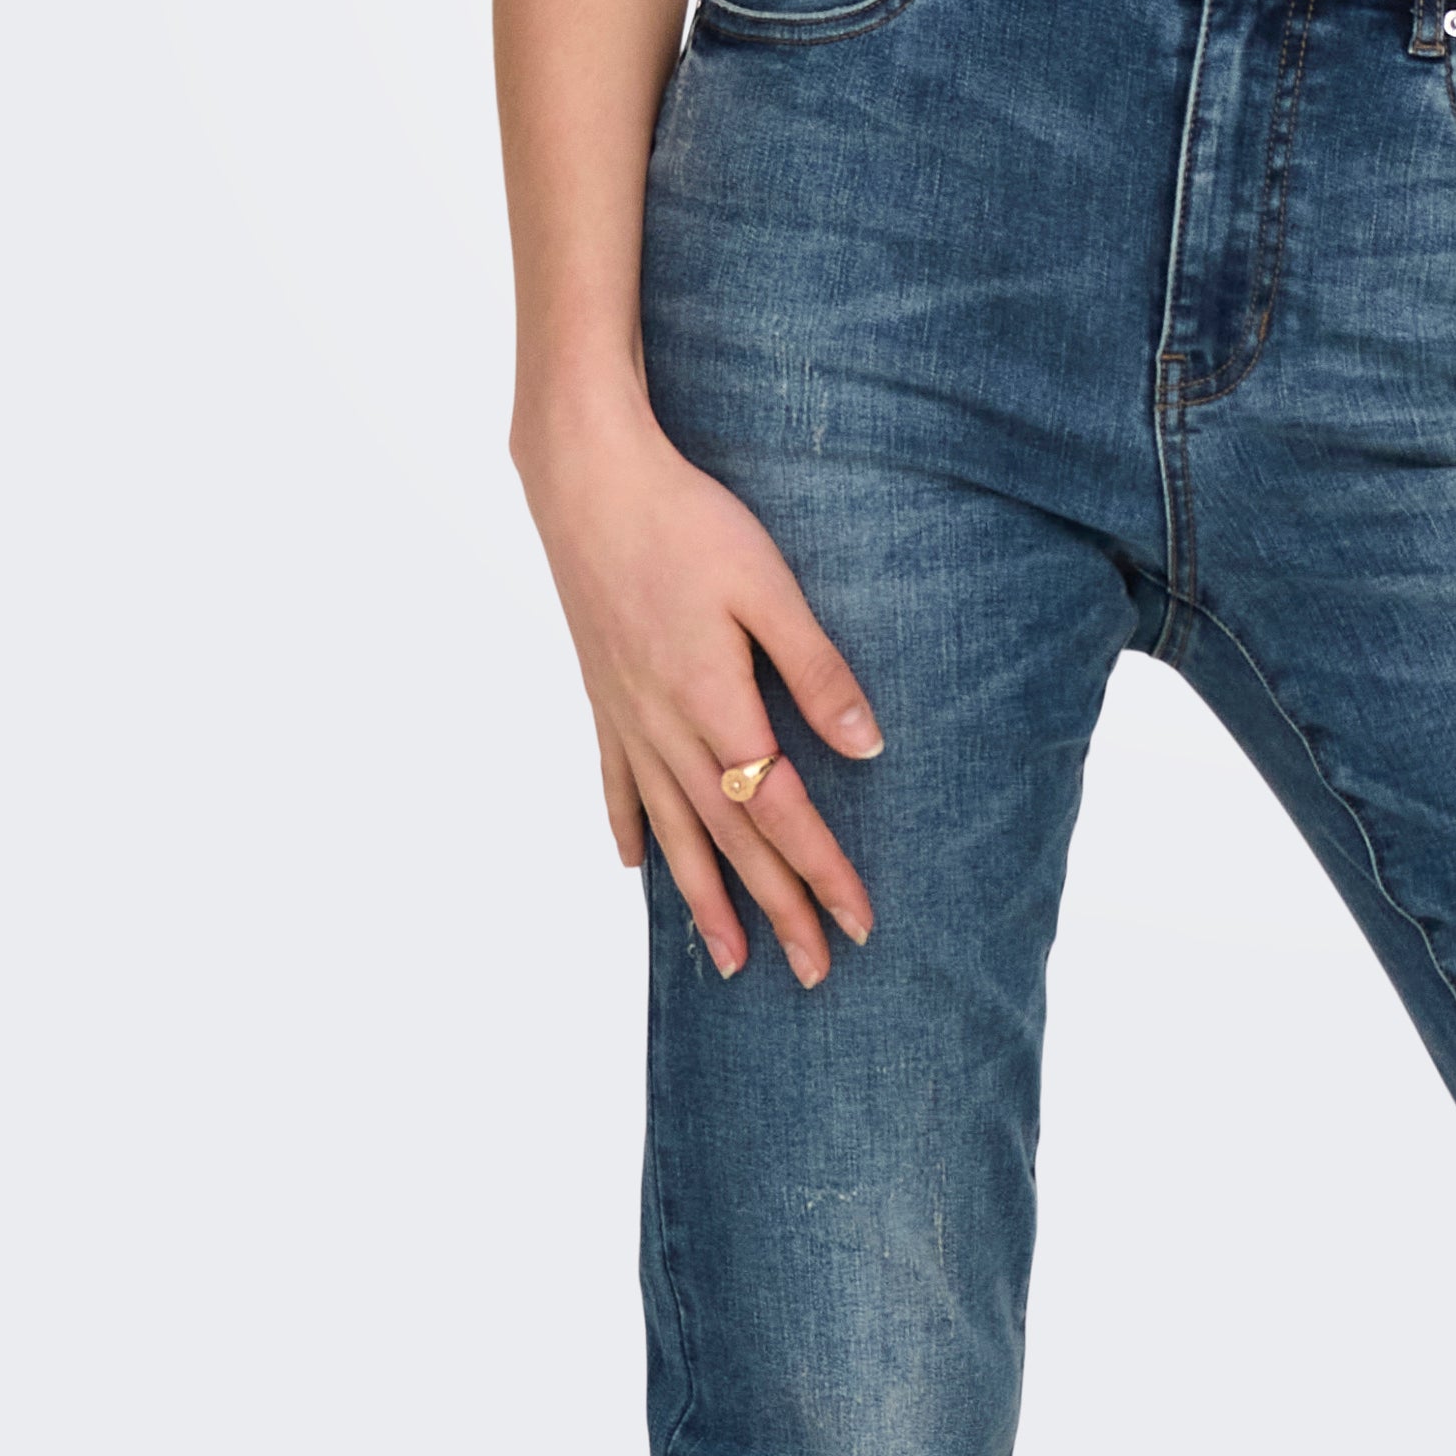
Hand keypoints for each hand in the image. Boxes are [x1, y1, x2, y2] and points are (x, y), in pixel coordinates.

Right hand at [517, 399, 882, 984]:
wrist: (588, 483)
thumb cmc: (688, 523)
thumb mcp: (769, 586)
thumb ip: (818, 668)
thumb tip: (867, 748)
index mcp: (716, 706)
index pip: (782, 814)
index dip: (822, 872)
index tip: (858, 925)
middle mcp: (667, 730)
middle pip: (731, 841)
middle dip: (777, 909)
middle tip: (814, 973)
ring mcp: (627, 718)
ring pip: (673, 831)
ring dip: (706, 899)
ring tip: (731, 960)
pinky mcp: (602, 696)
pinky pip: (617, 784)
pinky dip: (630, 831)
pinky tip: (637, 869)